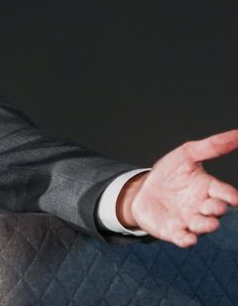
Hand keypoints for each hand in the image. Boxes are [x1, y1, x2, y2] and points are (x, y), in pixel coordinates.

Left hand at [118, 129, 237, 246]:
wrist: (144, 190)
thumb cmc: (170, 173)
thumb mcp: (186, 155)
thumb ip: (211, 146)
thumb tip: (237, 133)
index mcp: (209, 188)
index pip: (224, 192)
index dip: (230, 196)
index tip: (234, 198)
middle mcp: (202, 206)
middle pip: (215, 210)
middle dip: (216, 208)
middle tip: (213, 206)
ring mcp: (190, 220)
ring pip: (203, 226)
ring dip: (206, 225)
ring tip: (209, 223)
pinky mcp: (175, 232)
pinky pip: (184, 239)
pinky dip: (186, 240)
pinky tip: (187, 238)